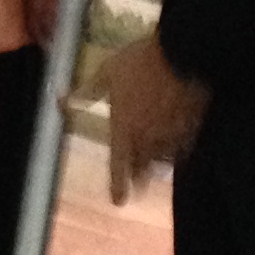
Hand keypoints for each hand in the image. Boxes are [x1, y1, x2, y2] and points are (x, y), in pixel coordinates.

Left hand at [100, 31, 208, 201]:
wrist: (183, 52)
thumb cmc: (139, 61)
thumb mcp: (107, 72)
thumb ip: (87, 92)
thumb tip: (59, 99)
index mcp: (124, 129)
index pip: (118, 166)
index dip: (118, 185)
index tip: (118, 202)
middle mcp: (148, 139)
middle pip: (143, 169)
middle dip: (139, 177)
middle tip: (139, 184)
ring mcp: (173, 136)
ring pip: (165, 161)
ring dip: (159, 165)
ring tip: (158, 166)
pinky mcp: (195, 127)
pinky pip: (187, 147)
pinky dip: (182, 150)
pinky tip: (183, 146)